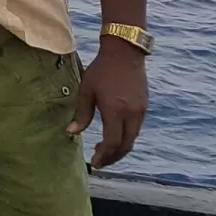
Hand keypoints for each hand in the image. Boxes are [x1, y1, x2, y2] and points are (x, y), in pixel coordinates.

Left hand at [69, 37, 148, 168]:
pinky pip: (136, 129)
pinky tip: (115, 137)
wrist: (125, 54)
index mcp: (116, 110)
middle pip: (126, 145)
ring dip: (120, 149)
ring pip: (133, 138)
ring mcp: (141, 111)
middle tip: (100, 162)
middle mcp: (132, 114)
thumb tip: (72, 132)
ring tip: (105, 152)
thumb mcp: (86, 90)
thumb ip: (81, 113)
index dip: (104, 155)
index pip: (113, 142)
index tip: (95, 162)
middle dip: (113, 157)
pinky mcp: (144, 107)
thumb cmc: (101, 70)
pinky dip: (126, 138)